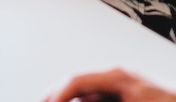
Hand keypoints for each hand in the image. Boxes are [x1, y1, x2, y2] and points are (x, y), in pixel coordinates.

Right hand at [43, 69, 175, 101]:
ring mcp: (118, 86)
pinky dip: (83, 101)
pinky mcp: (122, 96)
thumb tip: (82, 99)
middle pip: (76, 85)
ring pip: (84, 92)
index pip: (77, 82)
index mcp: (116, 76)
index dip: (58, 95)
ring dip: (69, 98)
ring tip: (53, 101)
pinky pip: (95, 98)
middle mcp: (114, 78)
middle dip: (57, 96)